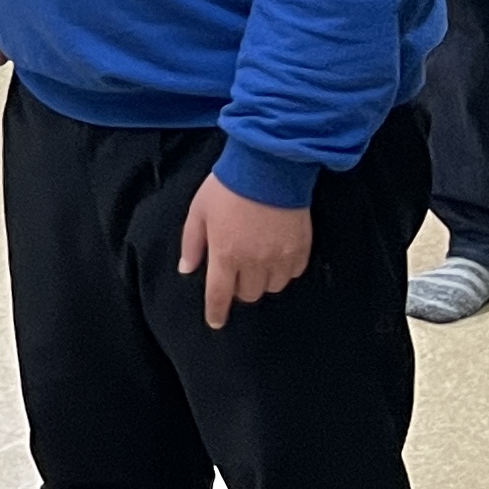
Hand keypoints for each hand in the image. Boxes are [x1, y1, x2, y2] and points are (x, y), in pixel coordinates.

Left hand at [177, 177, 315, 329]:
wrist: (269, 167)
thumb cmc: (228, 186)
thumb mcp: (199, 211)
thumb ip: (192, 243)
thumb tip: (187, 269)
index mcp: (225, 253)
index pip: (219, 295)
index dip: (216, 312)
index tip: (216, 321)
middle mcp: (254, 262)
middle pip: (247, 295)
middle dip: (238, 289)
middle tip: (235, 271)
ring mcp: (280, 257)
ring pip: (271, 288)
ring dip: (261, 281)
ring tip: (256, 262)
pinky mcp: (300, 250)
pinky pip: (292, 274)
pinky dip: (282, 271)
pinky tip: (275, 255)